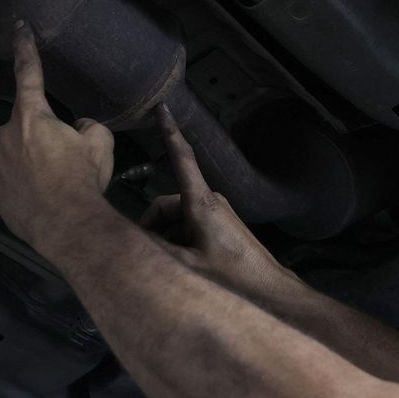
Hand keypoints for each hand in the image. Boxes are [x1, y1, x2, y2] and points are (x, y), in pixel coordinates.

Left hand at [0, 22, 114, 249]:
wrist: (66, 224)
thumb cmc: (83, 178)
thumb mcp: (100, 143)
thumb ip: (88, 127)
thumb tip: (79, 128)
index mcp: (33, 116)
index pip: (29, 73)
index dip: (26, 48)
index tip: (19, 26)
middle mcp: (6, 134)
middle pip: (23, 126)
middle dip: (39, 137)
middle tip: (62, 160)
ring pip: (12, 154)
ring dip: (27, 163)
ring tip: (51, 186)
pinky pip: (5, 180)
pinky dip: (18, 186)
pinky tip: (35, 200)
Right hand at [140, 104, 297, 300]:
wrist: (268, 289)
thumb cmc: (231, 276)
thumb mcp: (186, 266)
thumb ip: (155, 250)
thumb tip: (130, 240)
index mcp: (201, 203)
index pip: (182, 158)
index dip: (169, 132)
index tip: (162, 108)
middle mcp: (209, 201)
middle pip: (167, 204)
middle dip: (151, 226)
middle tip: (146, 256)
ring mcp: (216, 213)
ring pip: (176, 218)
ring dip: (165, 238)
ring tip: (168, 268)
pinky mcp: (220, 226)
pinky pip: (188, 226)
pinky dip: (178, 242)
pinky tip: (180, 268)